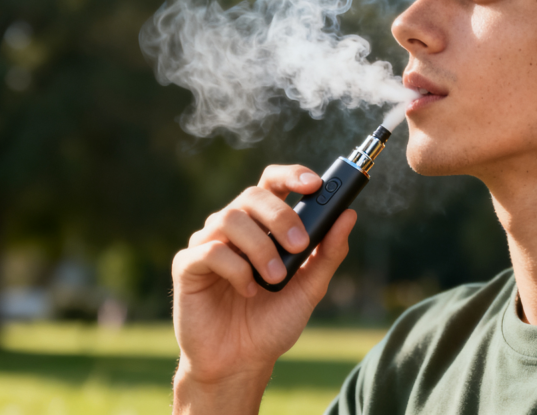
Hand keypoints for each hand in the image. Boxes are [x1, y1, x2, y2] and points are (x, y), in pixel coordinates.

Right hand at [171, 164, 356, 411]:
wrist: (241, 363)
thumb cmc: (272, 322)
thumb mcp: (310, 288)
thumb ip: (328, 253)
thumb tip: (349, 215)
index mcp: (262, 225)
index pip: (272, 183)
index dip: (291, 175)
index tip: (315, 184)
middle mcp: (234, 227)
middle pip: (253, 195)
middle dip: (280, 217)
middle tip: (299, 246)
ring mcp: (208, 243)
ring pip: (230, 218)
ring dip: (260, 247)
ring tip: (274, 279)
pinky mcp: (187, 265)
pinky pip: (210, 250)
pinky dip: (235, 268)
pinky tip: (247, 290)